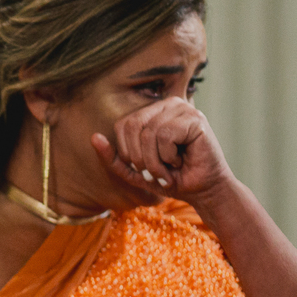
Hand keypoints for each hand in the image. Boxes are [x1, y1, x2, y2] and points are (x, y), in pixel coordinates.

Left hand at [89, 97, 233, 200]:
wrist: (202, 191)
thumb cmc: (170, 179)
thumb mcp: (134, 172)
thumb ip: (112, 158)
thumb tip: (94, 137)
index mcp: (152, 112)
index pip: (123, 124)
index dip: (127, 151)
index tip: (144, 167)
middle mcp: (168, 105)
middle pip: (133, 126)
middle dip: (140, 158)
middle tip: (155, 172)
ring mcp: (183, 109)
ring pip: (149, 132)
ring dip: (155, 161)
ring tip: (169, 169)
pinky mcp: (195, 119)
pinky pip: (165, 135)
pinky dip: (168, 156)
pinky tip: (181, 161)